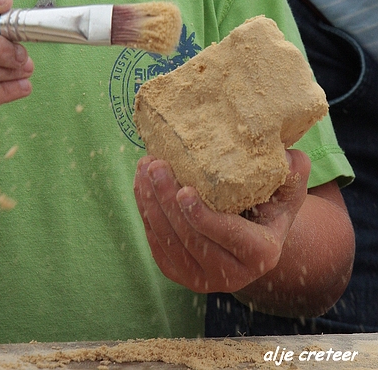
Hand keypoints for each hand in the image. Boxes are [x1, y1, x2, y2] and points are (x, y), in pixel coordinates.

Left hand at [133, 149, 309, 293]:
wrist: (252, 231)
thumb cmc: (271, 202)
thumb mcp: (289, 189)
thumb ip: (293, 173)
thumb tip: (287, 156)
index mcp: (261, 254)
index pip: (227, 236)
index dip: (203, 216)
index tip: (184, 190)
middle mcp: (232, 276)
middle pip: (191, 238)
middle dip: (167, 200)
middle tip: (155, 165)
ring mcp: (202, 279)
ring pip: (168, 242)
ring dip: (150, 203)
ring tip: (144, 168)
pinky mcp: (179, 273)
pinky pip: (157, 245)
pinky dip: (146, 213)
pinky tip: (141, 184)